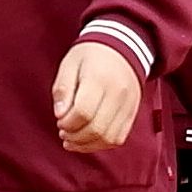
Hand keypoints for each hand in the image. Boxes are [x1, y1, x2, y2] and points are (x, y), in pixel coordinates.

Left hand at [48, 40, 143, 154]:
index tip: (59, 120)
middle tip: (63, 131)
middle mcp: (118, 93)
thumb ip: (62, 89)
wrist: (121, 47)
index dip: (67, 123)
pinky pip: (118, 138)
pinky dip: (101, 144)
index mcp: (99, 78)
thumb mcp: (69, 64)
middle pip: (97, 128)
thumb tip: (60, 115)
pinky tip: (87, 139)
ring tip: (72, 139)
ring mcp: (128, 105)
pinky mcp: (132, 113)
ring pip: (109, 138)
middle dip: (75, 136)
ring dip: (87, 144)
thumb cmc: (90, 56)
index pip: (83, 112)